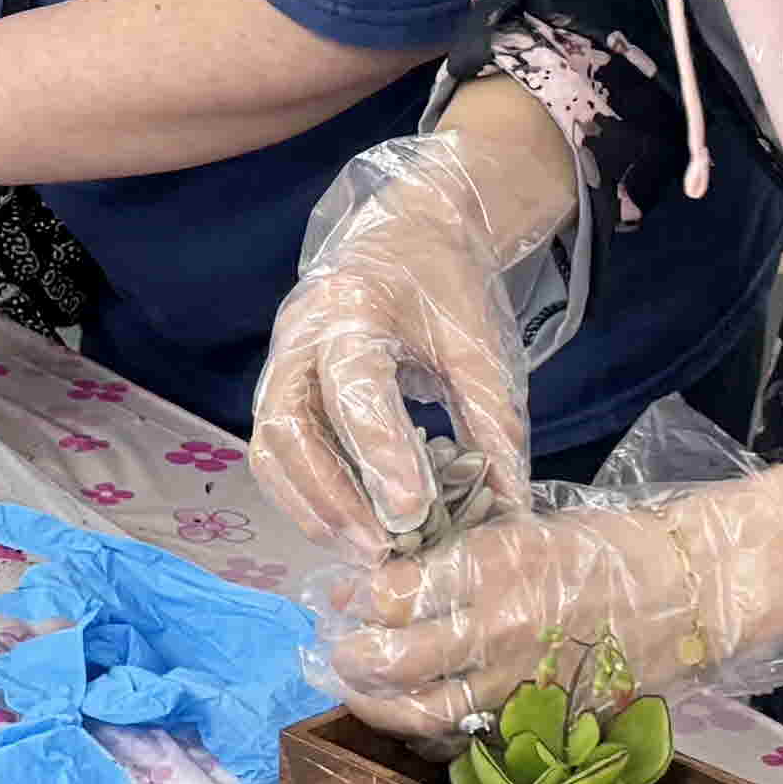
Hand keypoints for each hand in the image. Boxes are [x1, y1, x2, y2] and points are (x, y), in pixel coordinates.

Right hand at [252, 133, 547, 554]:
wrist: (408, 230)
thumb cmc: (447, 284)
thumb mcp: (481, 345)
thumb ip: (494, 423)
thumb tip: (512, 506)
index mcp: (353, 307)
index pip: (355, 389)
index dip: (380, 455)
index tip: (413, 515)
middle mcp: (300, 332)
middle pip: (289, 428)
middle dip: (332, 498)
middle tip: (383, 551)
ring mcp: (279, 358)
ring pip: (270, 448)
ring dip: (313, 509)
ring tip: (366, 552)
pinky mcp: (277, 384)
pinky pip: (274, 452)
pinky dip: (305, 496)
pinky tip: (347, 528)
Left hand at [312, 453, 782, 738]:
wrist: (696, 585)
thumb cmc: (609, 547)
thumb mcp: (526, 530)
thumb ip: (460, 560)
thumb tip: (387, 582)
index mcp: (496, 561)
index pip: (394, 593)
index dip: (353, 601)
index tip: (338, 597)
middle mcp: (504, 623)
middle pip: (397, 661)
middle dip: (349, 660)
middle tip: (331, 653)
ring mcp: (527, 677)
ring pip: (428, 711)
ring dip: (378, 705)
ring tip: (359, 690)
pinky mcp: (551, 715)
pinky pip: (476, 732)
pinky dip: (437, 729)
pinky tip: (417, 715)